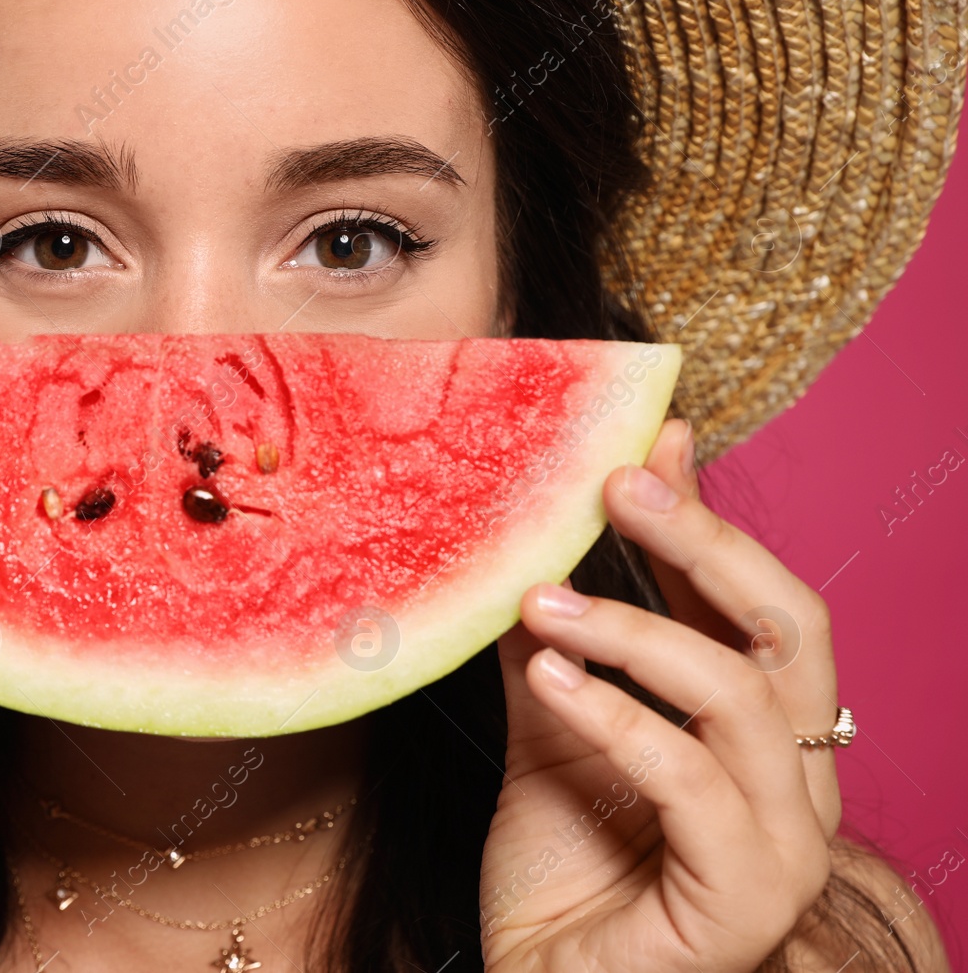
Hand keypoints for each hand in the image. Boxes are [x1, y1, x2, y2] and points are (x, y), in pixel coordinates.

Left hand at [480, 417, 838, 971]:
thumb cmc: (558, 868)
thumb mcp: (551, 727)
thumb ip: (560, 641)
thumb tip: (541, 535)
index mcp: (750, 730)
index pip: (748, 603)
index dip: (703, 520)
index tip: (647, 440)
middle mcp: (792, 778)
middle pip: (789, 628)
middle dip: (705, 543)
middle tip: (618, 484)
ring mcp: (785, 840)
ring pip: (744, 697)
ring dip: (635, 633)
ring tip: (541, 600)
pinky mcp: (750, 895)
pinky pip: (695, 781)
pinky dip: (619, 718)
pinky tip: (549, 678)